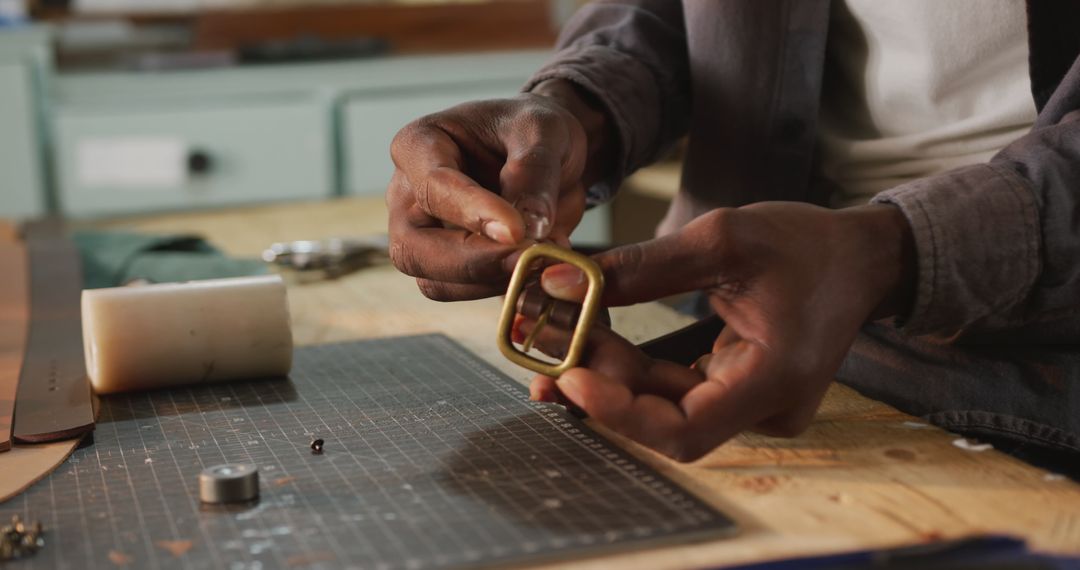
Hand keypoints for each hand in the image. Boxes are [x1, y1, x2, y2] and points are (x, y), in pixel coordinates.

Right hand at [387, 80, 612, 300]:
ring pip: (435, 282)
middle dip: (472, 262)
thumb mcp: (544, 132)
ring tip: (543, 256)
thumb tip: (528, 229)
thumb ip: (534, 174)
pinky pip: (462, 293)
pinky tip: (537, 267)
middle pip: (413, 249)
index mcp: (418, 146)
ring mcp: (422, 235)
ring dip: (490, 281)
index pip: (433, 187)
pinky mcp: (446, 265)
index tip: (518, 231)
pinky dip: (500, 289)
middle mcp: (407, 194)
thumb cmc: (533, 130)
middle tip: (527, 258)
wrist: (544, 153)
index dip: (474, 213)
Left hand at [526, 202, 914, 460]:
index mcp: (774, 382)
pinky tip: (598, 337)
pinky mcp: (739, 391)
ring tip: (570, 330)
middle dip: (604, 383)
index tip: (569, 375)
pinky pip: (677, 390)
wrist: (860, 257)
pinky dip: (635, 367)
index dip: (619, 414)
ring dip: (613, 373)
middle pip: (666, 421)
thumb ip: (640, 267)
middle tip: (553, 343)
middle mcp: (766, 410)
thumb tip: (558, 284)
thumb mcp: (722, 240)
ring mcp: (753, 406)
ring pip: (665, 406)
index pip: (684, 431)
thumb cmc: (806, 243)